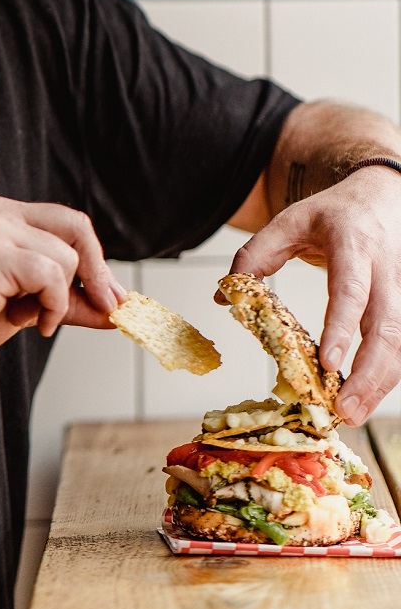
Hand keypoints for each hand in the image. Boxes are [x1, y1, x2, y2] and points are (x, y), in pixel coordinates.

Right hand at [0, 195, 125, 370]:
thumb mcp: (25, 304)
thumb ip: (68, 299)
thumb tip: (117, 308)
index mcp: (2, 214)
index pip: (69, 221)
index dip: (96, 258)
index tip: (108, 295)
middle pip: (76, 229)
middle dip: (95, 272)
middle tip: (99, 307)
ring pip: (66, 259)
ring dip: (58, 299)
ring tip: (26, 316)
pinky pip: (51, 277)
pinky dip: (51, 306)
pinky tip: (27, 321)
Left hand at [229, 167, 400, 423]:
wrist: (383, 195)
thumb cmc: (333, 213)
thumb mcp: (288, 220)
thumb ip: (254, 254)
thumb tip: (225, 297)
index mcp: (352, 243)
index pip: (350, 289)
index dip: (341, 327)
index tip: (328, 364)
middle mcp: (385, 268)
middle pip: (388, 325)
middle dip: (370, 373)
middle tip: (344, 409)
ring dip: (381, 383)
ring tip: (352, 414)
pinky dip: (386, 375)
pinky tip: (365, 397)